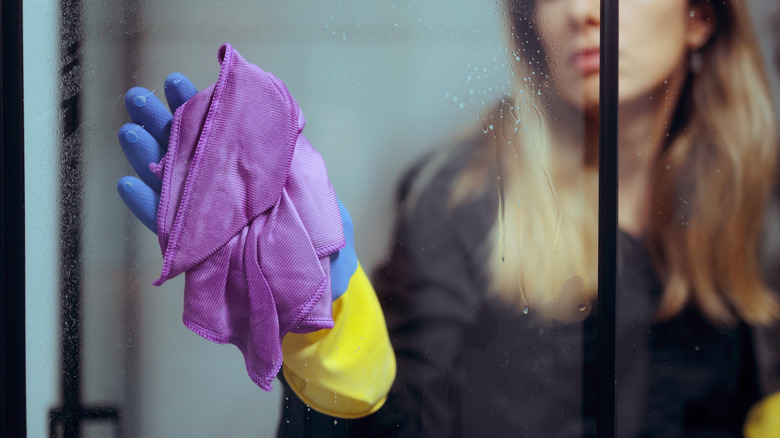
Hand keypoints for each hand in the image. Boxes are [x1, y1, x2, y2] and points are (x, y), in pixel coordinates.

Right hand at [117, 72, 357, 299]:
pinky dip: (148, 208)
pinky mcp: (198, 251)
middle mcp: (228, 193)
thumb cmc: (324, 245)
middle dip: (163, 124)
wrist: (320, 294)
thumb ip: (297, 165)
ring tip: (129, 131)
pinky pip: (168, 229)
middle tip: (138, 98)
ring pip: (172, 185)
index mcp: (255, 174)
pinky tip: (128, 184)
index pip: (225, 135)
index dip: (203, 109)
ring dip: (148, 158)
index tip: (183, 83)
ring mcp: (210, 220)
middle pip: (189, 153)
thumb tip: (277, 127)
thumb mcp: (320, 199)